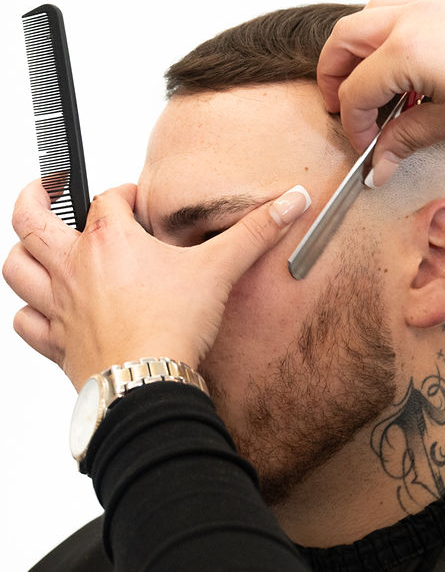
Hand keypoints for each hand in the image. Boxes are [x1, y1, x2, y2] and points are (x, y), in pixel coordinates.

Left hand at [4, 179, 309, 389]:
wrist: (147, 384)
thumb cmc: (172, 328)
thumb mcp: (220, 269)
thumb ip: (256, 231)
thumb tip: (292, 201)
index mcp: (108, 241)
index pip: (106, 198)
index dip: (121, 193)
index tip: (134, 199)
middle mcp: (75, 268)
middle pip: (31, 219)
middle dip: (34, 197)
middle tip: (43, 187)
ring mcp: (59, 306)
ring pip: (17, 268)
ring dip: (22, 253)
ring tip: (33, 243)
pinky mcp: (57, 343)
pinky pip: (25, 323)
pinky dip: (28, 313)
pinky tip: (41, 310)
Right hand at [318, 0, 444, 185]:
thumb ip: (406, 140)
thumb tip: (379, 164)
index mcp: (406, 50)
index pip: (356, 89)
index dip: (353, 123)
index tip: (366, 146)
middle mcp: (412, 18)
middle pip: (345, 39)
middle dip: (335, 74)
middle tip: (344, 106)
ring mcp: (434, 3)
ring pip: (371, 12)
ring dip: (359, 44)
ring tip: (370, 78)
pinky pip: (405, 4)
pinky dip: (390, 28)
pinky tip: (409, 60)